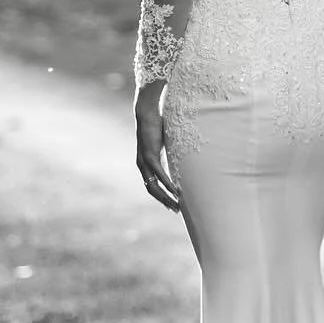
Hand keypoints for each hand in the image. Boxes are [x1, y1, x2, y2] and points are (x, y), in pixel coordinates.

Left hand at [134, 88, 179, 211]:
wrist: (147, 112)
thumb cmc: (157, 126)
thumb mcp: (164, 144)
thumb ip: (168, 153)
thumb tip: (180, 158)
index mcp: (146, 164)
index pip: (152, 186)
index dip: (162, 197)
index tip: (172, 204)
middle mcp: (143, 166)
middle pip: (152, 190)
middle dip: (165, 201)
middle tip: (176, 210)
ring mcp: (144, 162)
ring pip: (154, 186)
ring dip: (166, 196)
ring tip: (177, 204)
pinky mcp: (149, 155)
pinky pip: (158, 174)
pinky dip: (167, 183)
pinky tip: (174, 190)